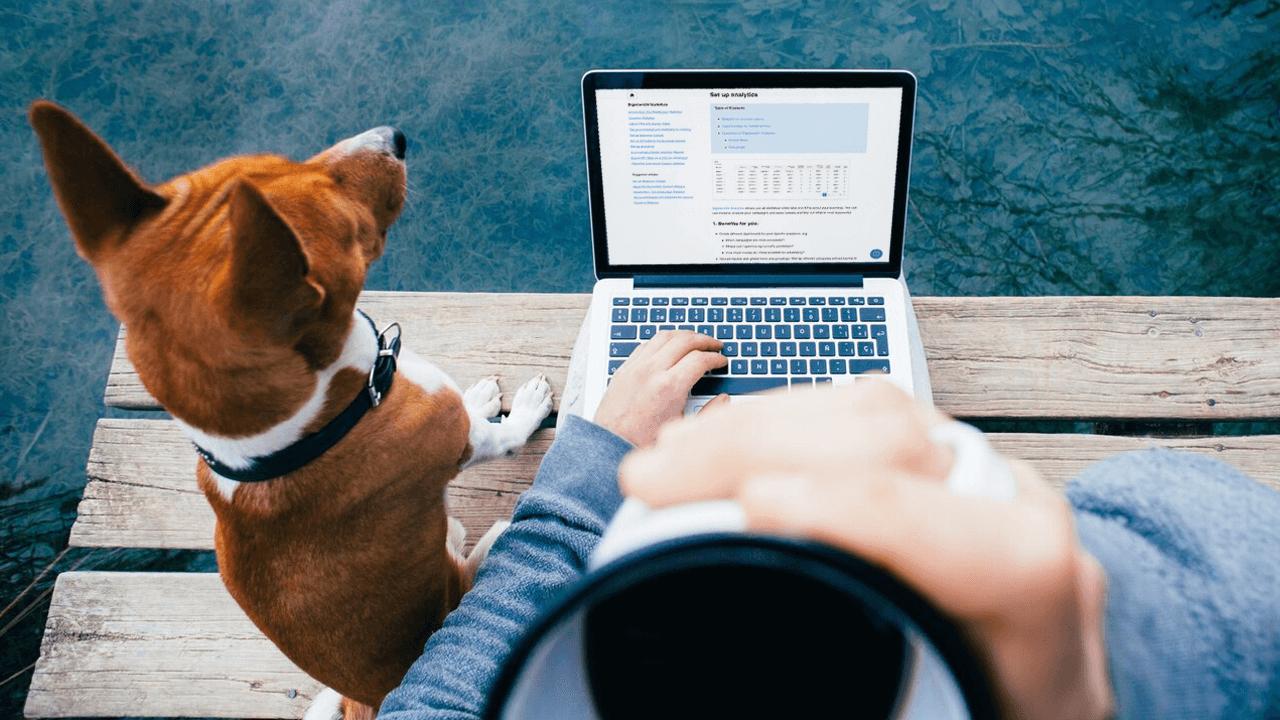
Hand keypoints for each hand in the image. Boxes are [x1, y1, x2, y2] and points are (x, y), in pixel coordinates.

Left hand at [593, 330, 726, 447]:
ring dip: (683, 335)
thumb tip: (723, 400)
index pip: (700, 359)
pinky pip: (645, 345)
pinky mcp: (624, 370)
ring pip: (663, 336)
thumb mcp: (681, 431)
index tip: (722, 361)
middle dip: (704, 340)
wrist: (608, 447)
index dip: (715, 358)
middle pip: (684, 341)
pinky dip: (661, 341)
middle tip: (714, 345)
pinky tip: (667, 347)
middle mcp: (652, 371)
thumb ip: (707, 413)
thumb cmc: (642, 444)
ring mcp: (636, 368)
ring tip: (694, 339)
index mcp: (670, 387)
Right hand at [618, 381, 1112, 719]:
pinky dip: (775, 423)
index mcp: (1037, 601)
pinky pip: (859, 414)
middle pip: (893, 439)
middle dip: (754, 445)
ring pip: (869, 410)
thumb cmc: (988, 711)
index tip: (748, 508)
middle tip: (652, 480)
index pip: (945, 531)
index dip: (848, 510)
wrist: (1048, 696)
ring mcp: (979, 477)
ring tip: (667, 459)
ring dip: (750, 426)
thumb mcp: (941, 716)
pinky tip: (717, 445)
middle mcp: (1018, 518)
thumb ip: (857, 692)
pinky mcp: (941, 462)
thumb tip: (734, 708)